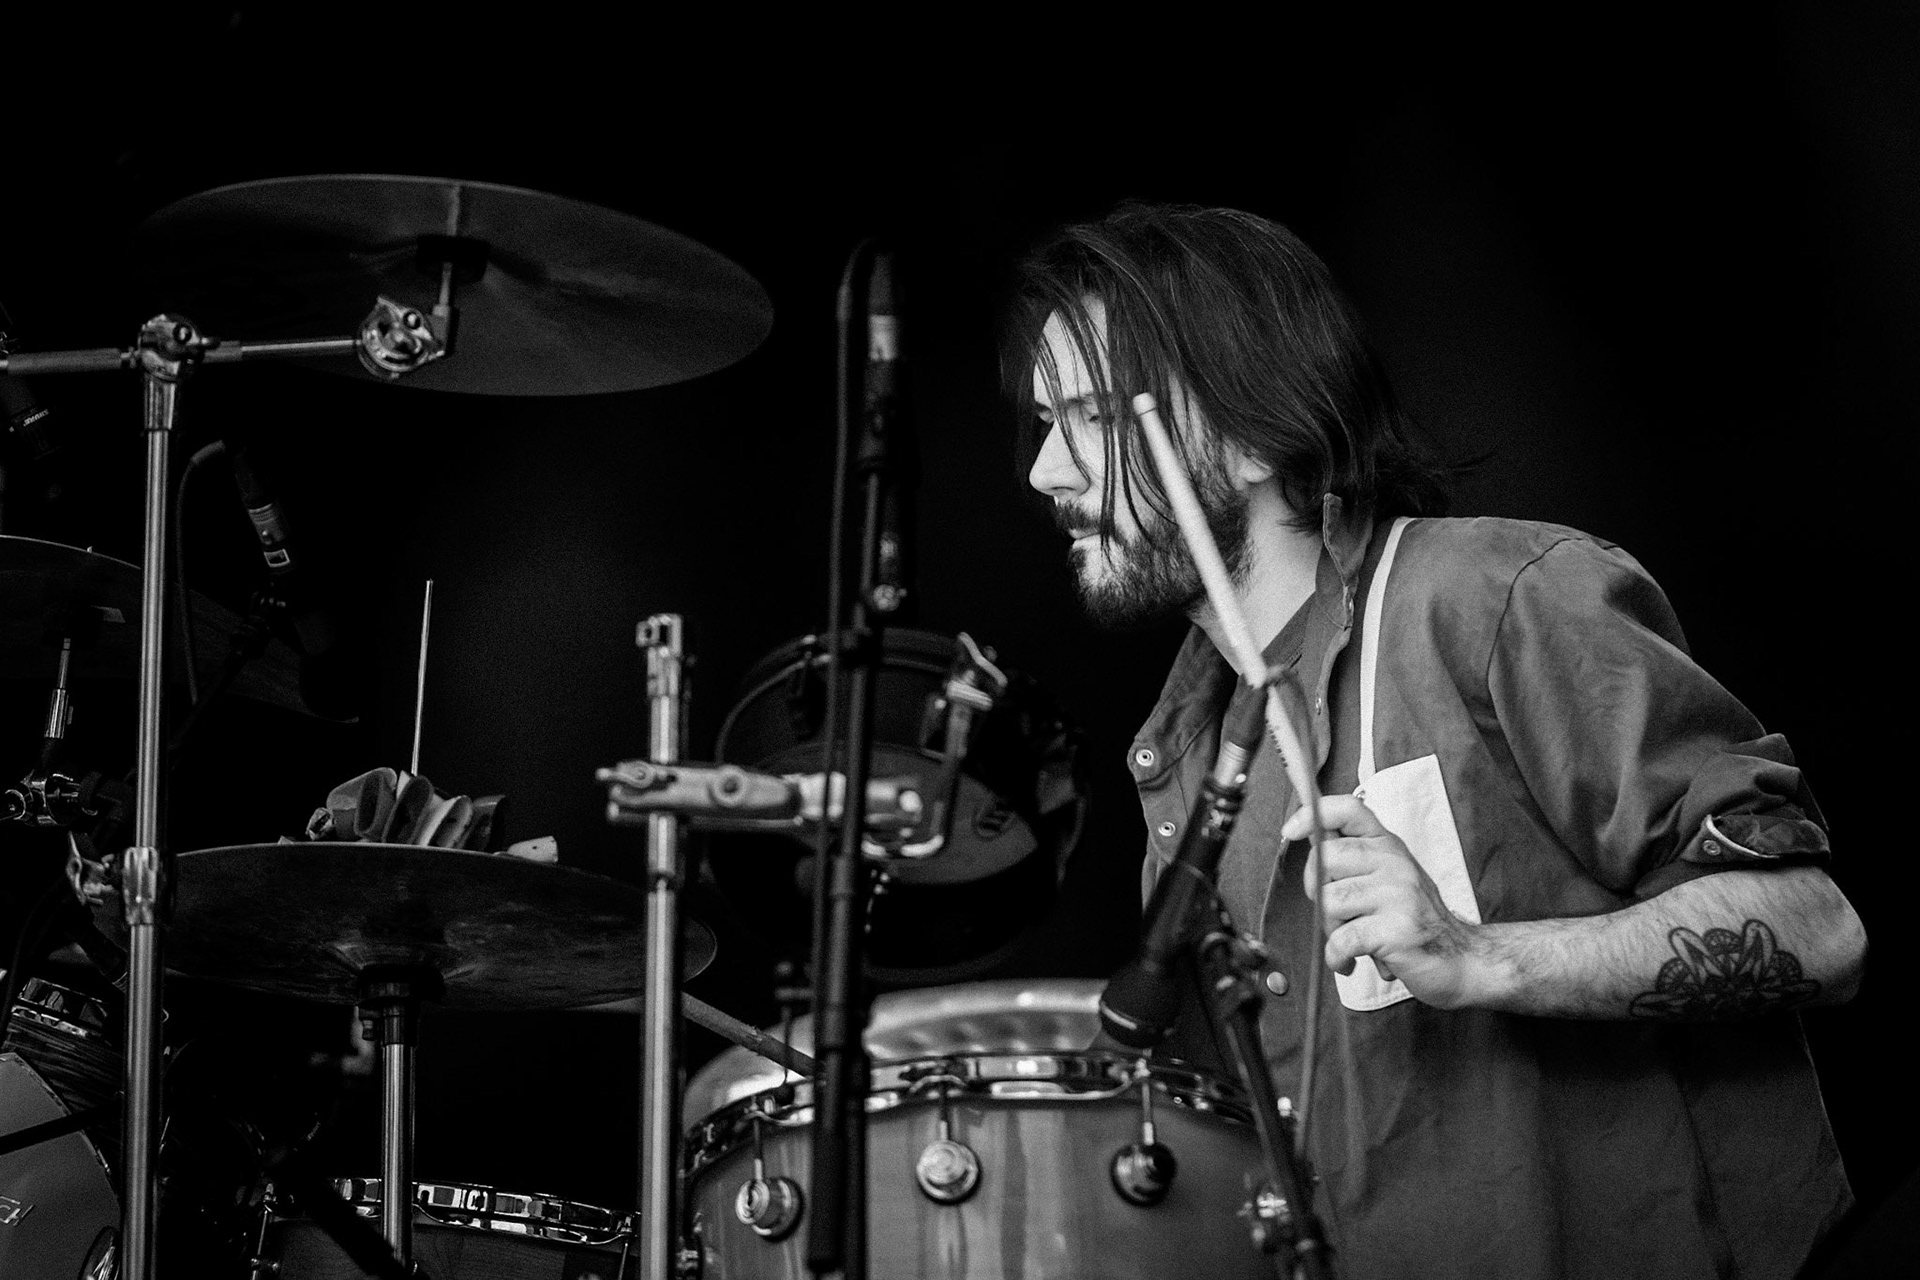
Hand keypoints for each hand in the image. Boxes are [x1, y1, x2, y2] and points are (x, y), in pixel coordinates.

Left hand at [1281, 794, 1481, 1007]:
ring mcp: (1398, 894)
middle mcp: (1394, 863)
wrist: (1463, 960)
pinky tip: (1348, 962)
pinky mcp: (1397, 929)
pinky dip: (1336, 957)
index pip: (1349, 809)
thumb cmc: (1416, 921)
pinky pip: (1342, 939)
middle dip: (1316, 891)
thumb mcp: (1390, 877)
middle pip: (1325, 860)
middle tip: (1334, 915)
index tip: (1291, 831)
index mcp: (1389, 846)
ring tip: (1349, 942)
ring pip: (1329, 901)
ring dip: (1329, 929)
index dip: (1313, 814)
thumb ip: (1354, 860)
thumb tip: (1309, 837)